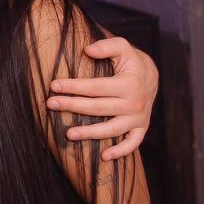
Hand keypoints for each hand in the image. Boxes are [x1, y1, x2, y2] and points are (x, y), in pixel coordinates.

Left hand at [47, 37, 157, 160]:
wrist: (152, 77)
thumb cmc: (131, 61)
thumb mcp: (123, 48)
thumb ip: (107, 46)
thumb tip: (87, 50)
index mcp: (128, 84)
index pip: (95, 87)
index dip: (73, 86)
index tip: (53, 85)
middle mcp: (134, 103)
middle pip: (98, 108)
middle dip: (72, 106)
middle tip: (51, 104)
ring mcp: (138, 118)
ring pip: (112, 129)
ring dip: (90, 133)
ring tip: (68, 134)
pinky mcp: (140, 128)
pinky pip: (132, 143)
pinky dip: (120, 152)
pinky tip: (103, 157)